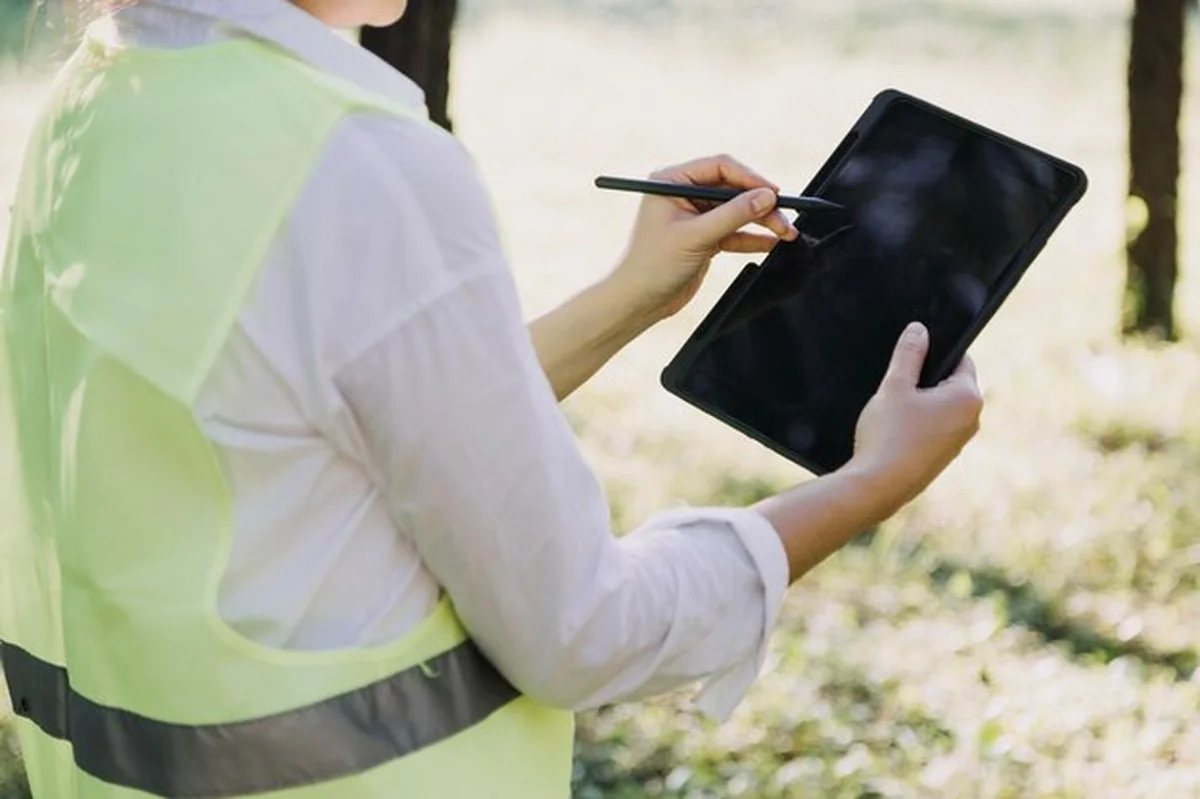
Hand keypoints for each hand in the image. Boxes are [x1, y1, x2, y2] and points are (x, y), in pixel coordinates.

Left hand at [608, 155, 799, 323]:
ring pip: (737, 211)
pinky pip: (735, 231)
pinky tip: (772, 243)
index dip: (749, 178)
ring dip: (762, 222)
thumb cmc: (653, 265)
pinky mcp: (705, 237)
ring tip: (786, 233)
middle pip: (733, 189)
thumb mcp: (696, 236)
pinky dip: (753, 238)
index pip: (719, 167)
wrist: (639, 301)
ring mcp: (695, 216)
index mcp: (671, 181)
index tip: (773, 192)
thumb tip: (767, 197)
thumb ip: (733, 215)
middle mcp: (683, 193)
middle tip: (783, 218)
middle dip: (760, 204)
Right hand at [849, 322, 982, 517]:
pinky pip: (935, 429)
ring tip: (893, 411)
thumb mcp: (894, 386)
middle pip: (951, 383)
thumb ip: (909, 353)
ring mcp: (959, 442)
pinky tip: (894, 431)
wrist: (878, 486)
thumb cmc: (888, 434)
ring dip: (921, 403)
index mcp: (967, 398)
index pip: (961, 359)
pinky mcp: (943, 458)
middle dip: (926, 380)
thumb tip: (920, 329)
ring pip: (941, 407)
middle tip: (897, 386)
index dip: (935, 352)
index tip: (912, 356)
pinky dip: (918, 424)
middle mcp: (972, 420)